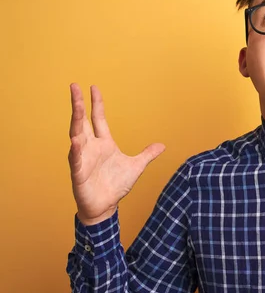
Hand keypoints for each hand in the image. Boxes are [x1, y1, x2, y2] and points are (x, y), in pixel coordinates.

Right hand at [68, 84, 164, 224]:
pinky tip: (76, 142)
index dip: (96, 103)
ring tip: (75, 105)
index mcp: (104, 143)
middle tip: (74, 86)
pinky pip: (76, 160)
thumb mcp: (136, 166)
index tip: (93, 87)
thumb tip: (162, 145)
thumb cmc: (116, 185)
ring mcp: (83, 159)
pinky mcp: (78, 173)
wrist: (106, 207)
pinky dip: (76, 151)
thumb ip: (147, 155)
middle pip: (82, 121)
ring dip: (75, 120)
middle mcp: (91, 147)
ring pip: (76, 136)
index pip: (98, 118)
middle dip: (78, 104)